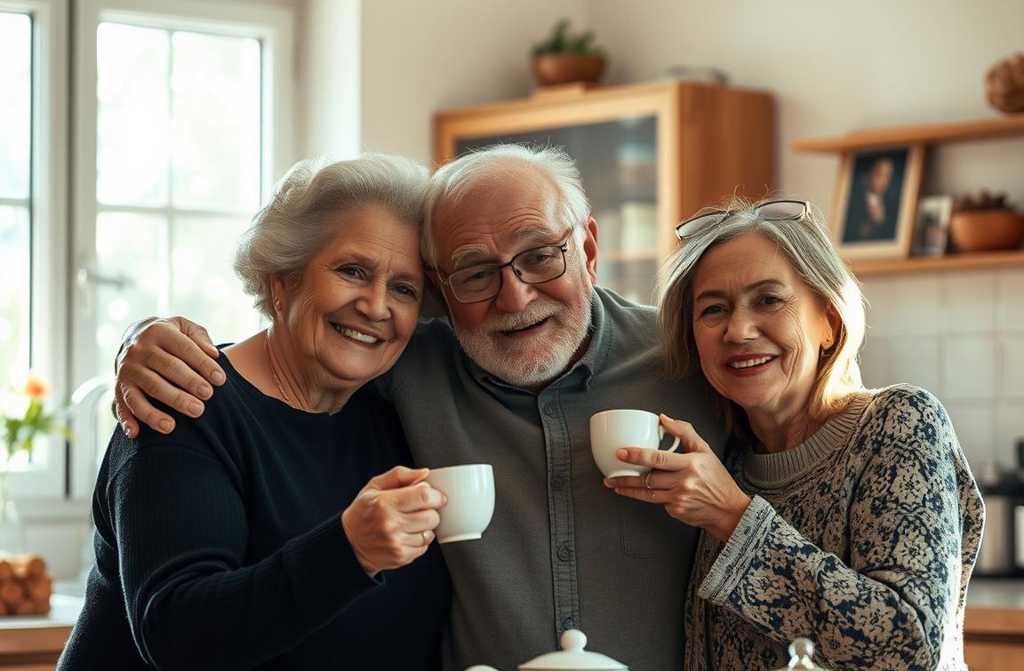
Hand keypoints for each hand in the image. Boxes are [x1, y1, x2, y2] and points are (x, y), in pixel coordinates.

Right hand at [114, 316, 223, 437]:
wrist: (135, 337)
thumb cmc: (171, 336)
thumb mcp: (184, 327)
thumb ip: (200, 337)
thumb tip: (214, 354)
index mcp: (158, 331)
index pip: (184, 348)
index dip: (203, 363)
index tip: (221, 380)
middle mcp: (139, 350)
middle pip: (167, 367)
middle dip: (188, 383)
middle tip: (208, 396)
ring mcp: (127, 369)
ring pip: (148, 388)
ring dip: (165, 404)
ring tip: (181, 420)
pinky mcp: (119, 387)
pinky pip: (122, 405)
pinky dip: (127, 420)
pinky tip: (136, 433)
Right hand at [341, 466, 445, 574]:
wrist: (349, 542)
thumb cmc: (364, 511)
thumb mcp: (375, 486)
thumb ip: (400, 475)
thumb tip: (424, 473)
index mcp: (384, 503)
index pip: (424, 496)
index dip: (435, 495)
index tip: (435, 496)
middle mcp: (390, 524)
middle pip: (432, 516)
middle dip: (432, 511)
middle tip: (421, 509)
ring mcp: (395, 543)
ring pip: (430, 533)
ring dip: (426, 527)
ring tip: (411, 522)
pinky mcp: (400, 557)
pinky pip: (424, 547)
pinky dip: (420, 540)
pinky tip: (407, 534)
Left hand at [603, 415, 750, 542]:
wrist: (728, 510)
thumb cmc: (716, 479)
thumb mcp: (705, 450)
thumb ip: (684, 431)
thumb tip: (663, 419)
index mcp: (691, 463)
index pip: (658, 458)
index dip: (637, 455)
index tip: (622, 452)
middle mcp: (684, 481)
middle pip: (648, 478)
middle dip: (625, 476)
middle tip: (610, 474)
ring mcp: (679, 498)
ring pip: (647, 493)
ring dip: (628, 489)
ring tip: (614, 484)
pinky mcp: (676, 511)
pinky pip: (658, 502)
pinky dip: (652, 496)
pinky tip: (646, 492)